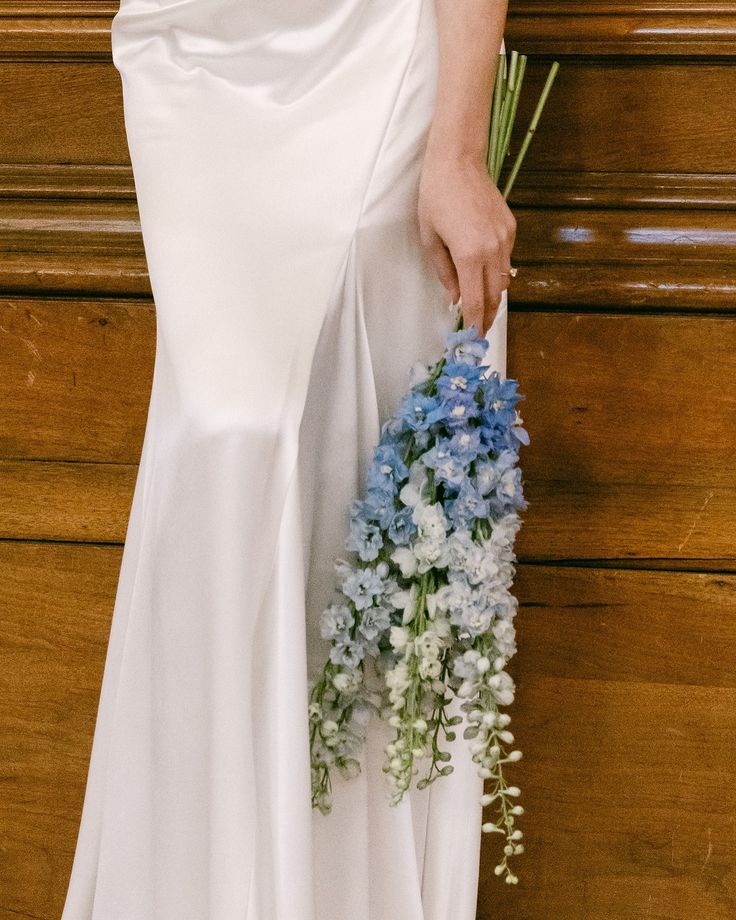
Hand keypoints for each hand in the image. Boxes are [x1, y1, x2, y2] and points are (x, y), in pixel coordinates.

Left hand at [417, 153, 515, 335]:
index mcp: (469, 256)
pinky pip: (506, 259)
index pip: (476, 301)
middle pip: (496, 296)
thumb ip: (444, 273)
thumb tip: (454, 298)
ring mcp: (505, 238)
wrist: (458, 161)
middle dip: (488, 316)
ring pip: (504, 279)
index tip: (473, 337)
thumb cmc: (435, 198)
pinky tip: (485, 274)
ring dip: (494, 295)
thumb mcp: (430, 239)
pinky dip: (497, 272)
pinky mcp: (511, 228)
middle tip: (480, 329)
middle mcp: (493, 250)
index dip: (476, 323)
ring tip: (483, 307)